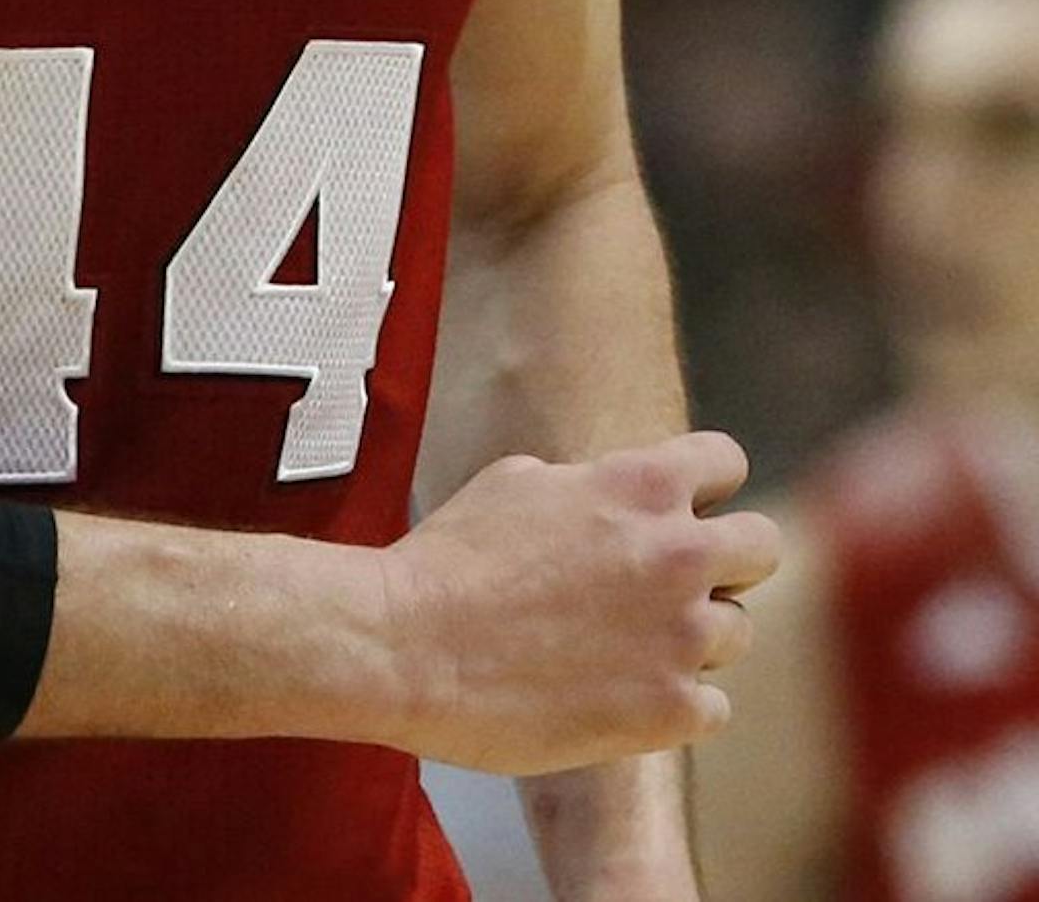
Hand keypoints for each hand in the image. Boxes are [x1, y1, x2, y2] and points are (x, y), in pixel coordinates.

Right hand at [373, 431, 778, 773]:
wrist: (409, 645)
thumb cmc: (451, 559)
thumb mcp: (518, 481)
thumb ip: (590, 486)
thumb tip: (610, 501)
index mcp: (640, 484)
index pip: (727, 461)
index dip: (704, 485)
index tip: (679, 509)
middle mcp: (677, 555)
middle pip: (762, 547)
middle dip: (725, 561)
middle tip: (673, 584)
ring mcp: (681, 636)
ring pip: (739, 632)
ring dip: (695, 637)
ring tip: (628, 646)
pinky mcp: (670, 710)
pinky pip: (715, 706)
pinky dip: (676, 703)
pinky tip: (621, 694)